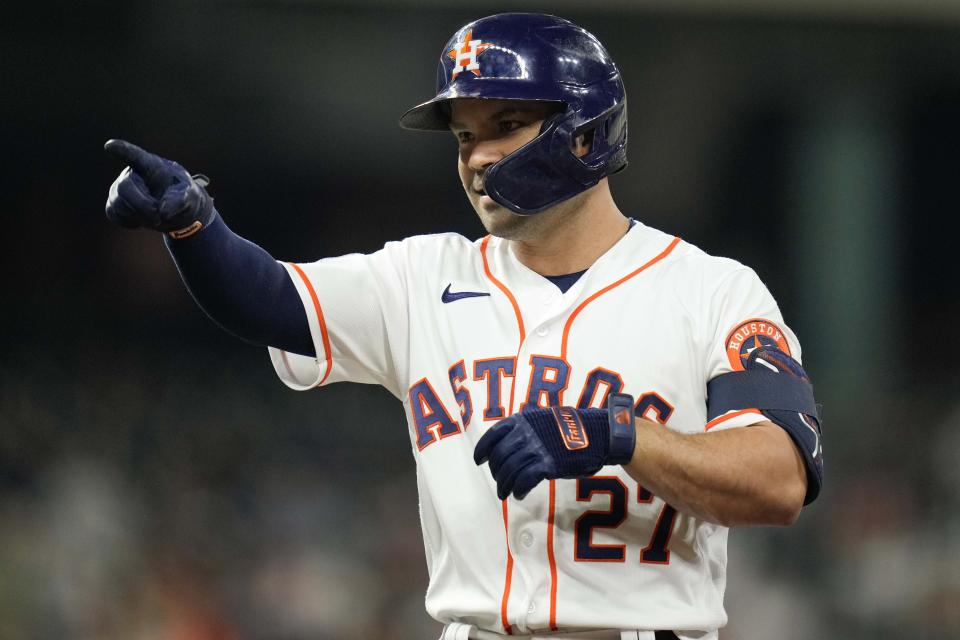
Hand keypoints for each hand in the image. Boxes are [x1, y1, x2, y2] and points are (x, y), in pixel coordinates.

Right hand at [104, 139, 214, 237]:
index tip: (110, 146)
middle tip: (158, 216)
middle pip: (124, 187)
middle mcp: (132, 174)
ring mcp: (120, 188)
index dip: (121, 150)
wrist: (176, 211)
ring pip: (117, 202)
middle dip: (141, 206)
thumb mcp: (190, 195)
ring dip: (137, 216)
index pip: (134, 155)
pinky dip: (129, 222)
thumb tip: (161, 211)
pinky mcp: (115, 203)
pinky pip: (114, 214)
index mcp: (151, 165)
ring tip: (155, 217)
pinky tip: (142, 219)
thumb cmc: (184, 196)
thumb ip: (179, 199)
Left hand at [473, 393, 635, 499]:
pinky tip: (519, 494)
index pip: (495, 434)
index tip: (480, 460)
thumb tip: (513, 442)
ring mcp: (537, 449)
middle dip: (496, 472)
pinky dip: (519, 489)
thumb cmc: (574, 429)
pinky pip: (525, 479)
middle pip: (500, 456)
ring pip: (510, 470)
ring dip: (504, 485)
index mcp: (524, 420)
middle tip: (499, 482)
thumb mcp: (545, 420)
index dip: (483, 449)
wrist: (599, 434)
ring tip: (505, 493)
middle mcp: (527, 433)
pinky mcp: (548, 464)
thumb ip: (527, 429)